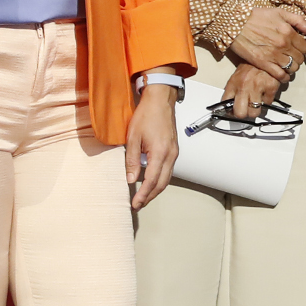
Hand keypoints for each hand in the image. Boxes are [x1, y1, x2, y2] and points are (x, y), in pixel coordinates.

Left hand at [125, 86, 178, 209]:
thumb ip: (132, 160)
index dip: (143, 195)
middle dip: (150, 196)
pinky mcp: (174, 150)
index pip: (151, 181)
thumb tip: (130, 179)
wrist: (160, 100)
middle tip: (138, 204)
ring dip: (155, 190)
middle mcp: (170, 155)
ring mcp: (174, 153)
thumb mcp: (133, 137)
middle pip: (162, 184)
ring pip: (167, 178)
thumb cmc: (147, 115)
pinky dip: (160, 180)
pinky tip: (152, 181)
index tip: (136, 204)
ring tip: (144, 196)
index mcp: (160, 153)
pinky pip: (169, 170)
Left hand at [222, 62, 280, 119]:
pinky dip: (267, 100)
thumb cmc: (252, 65)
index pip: (225, 103)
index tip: (232, 112)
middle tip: (246, 110)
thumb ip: (233, 90)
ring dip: (256, 110)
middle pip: (240, 113)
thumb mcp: (237, 75)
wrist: (267, 54)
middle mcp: (243, 86)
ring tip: (256, 101)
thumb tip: (230, 105)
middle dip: (243, 114)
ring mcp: (257, 88)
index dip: (229, 111)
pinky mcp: (270, 88)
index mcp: (233, 83)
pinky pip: (267, 104)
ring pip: (255, 113)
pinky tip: (265, 91)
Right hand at [229, 5, 305, 80]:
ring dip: (292, 68)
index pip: (305, 47)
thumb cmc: (256, 16)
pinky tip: (283, 76)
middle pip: (300, 59)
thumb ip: (298, 21)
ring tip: (287, 64)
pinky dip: (284, 77)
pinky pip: (279, 75)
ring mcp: (273, 55)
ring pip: (292, 68)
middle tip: (292, 56)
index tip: (298, 47)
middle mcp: (283, 45)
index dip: (303, 48)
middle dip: (298, 58)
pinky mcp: (263, 63)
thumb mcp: (279, 13)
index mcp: (288, 32)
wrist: (235, 23)